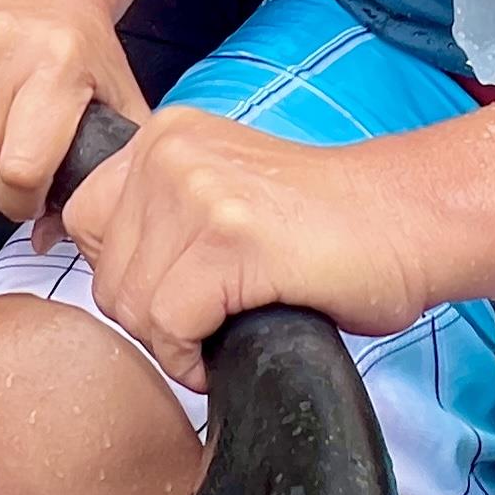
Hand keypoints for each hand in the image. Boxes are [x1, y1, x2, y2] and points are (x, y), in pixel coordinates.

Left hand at [62, 111, 436, 389]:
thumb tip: (111, 279)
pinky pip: (171, 324)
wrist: (410, 221)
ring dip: (173, 344)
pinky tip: (228, 350)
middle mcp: (171, 152)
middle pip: (105, 272)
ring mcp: (199, 191)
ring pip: (133, 305)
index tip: (173, 298)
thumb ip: (165, 216)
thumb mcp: (224, 194)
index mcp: (165, 136)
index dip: (126, 276)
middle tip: (205, 328)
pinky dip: (192, 358)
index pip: (84, 221)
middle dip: (150, 319)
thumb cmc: (327, 227)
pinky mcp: (231, 239)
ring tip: (222, 336)